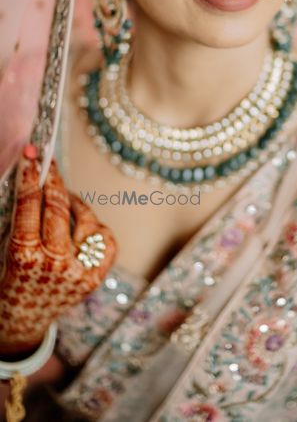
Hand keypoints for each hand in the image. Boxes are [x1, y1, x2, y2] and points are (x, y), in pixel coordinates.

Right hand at [0, 146, 116, 355]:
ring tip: (64, 198)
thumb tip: (35, 180)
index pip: (30, 205)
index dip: (30, 176)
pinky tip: (85, 223)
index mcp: (25, 257)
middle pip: (59, 208)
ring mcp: (79, 272)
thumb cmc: (10, 279)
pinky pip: (107, 241)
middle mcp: (54, 264)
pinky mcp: (95, 279)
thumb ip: (23, 221)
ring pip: (87, 221)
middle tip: (48, 164)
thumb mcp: (6, 250)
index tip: (31, 156)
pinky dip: (98, 228)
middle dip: (52, 180)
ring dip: (76, 204)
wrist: (23, 320)